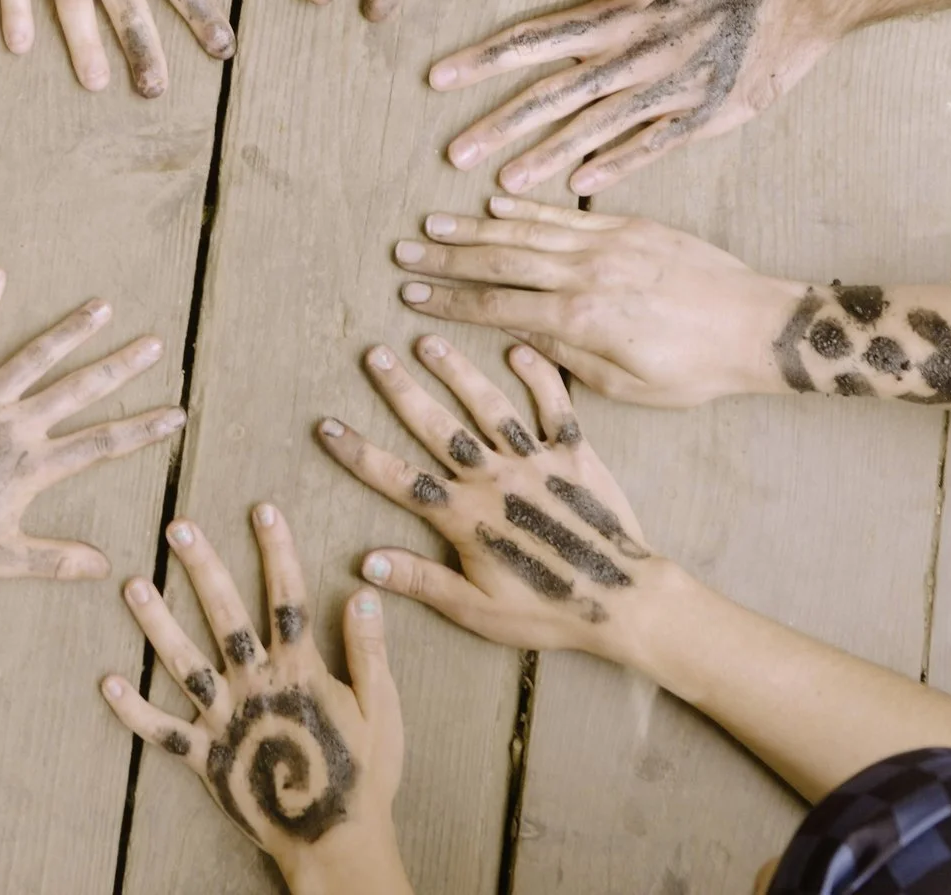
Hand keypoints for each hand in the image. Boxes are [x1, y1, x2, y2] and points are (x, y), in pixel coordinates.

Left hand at [0, 267, 182, 578]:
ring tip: (102, 307)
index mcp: (34, 466)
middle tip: (153, 345)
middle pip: (80, 390)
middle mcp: (16, 426)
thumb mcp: (3, 557)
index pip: (102, 444)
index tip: (174, 414)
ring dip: (71, 331)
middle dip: (120, 367)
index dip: (142, 429)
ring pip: (36, 358)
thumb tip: (105, 567)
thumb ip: (56, 560)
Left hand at [100, 507, 408, 892]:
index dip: (277, 551)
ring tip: (132, 584)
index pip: (288, 597)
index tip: (262, 509)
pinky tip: (106, 681)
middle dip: (202, 567)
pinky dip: (131, 710)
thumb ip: (369, 650)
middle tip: (177, 527)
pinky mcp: (205, 759)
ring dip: (157, 622)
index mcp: (302, 670)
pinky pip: (162, 732)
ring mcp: (227, 721)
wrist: (336, 842)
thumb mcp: (382, 709)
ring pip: (184, 662)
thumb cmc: (366, 776)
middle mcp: (258, 686)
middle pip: (225, 616)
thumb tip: (364, 592)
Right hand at [317, 338, 661, 655]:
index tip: (326, 427)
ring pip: (489, 406)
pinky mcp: (574, 454)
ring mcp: (536, 462)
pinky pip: (555, 407)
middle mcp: (495, 480)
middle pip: (438, 427)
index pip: (399, 479)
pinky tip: (518, 349)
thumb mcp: (476, 609)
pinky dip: (539, 376)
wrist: (624, 601)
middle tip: (372, 354)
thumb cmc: (547, 611)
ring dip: (457, 371)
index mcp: (466, 518)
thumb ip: (420, 580)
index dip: (359, 453)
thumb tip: (366, 563)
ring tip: (429, 340)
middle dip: (401, 390)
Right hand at [391, 198, 799, 407]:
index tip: (412, 298)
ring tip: (432, 225)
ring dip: (475, 228)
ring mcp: (611, 244)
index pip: (499, 307)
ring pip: (527, 231)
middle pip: (501, 261)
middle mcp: (589, 273)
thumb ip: (564, 355)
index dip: (451, 303)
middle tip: (403, 254)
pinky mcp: (633, 227)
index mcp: (584, 320)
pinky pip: (568, 214)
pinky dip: (528, 208)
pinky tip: (495, 203)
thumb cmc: (696, 371)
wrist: (759, 328)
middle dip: (447, 259)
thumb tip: (515, 332)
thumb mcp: (625, 385)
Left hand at [428, 0, 848, 195]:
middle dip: (498, 125)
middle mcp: (635, 51)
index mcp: (619, 7)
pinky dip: (616, 164)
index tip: (437, 75)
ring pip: (595, 129)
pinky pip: (653, 145)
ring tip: (501, 181)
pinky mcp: (707, 113)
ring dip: (545, 157)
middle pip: (552, 94)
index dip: (483, 58)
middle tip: (453, 153)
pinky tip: (580, 186)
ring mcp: (669, 87)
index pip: (535, 36)